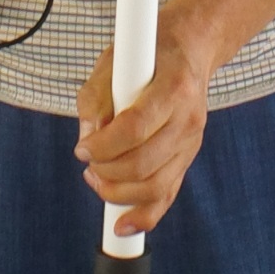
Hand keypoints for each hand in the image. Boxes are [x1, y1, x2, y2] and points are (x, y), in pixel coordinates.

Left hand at [77, 31, 212, 234]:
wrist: (192, 49)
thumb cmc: (149, 52)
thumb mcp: (114, 59)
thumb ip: (95, 98)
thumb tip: (87, 139)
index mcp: (173, 87)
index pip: (136, 128)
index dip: (103, 146)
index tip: (82, 148)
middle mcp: (188, 118)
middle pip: (144, 163)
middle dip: (107, 171)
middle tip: (88, 162)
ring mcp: (192, 141)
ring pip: (156, 186)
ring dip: (118, 192)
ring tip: (97, 179)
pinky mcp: (188, 157)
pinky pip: (168, 195)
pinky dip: (144, 215)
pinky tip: (123, 225)